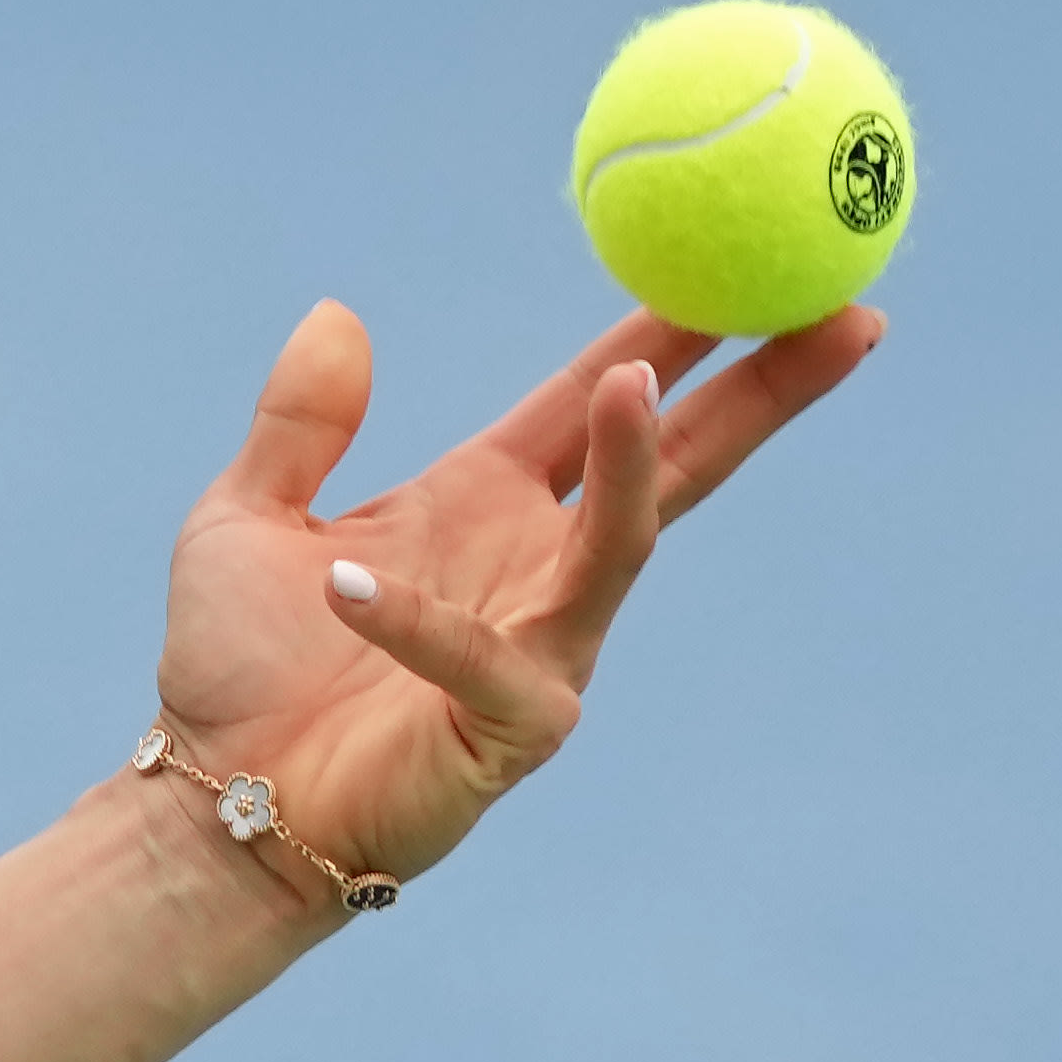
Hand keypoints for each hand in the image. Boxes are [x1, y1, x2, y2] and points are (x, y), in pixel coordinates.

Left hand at [155, 295, 880, 894]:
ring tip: (638, 380)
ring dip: (634, 464)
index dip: (674, 333)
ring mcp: (538, 650)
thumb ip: (298, 423)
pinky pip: (480, 660)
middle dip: (763, 392)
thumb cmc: (235, 674)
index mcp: (487, 503)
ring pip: (618, 545)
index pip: (600, 402)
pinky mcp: (507, 731)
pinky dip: (416, 621)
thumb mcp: (246, 519)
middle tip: (848, 312)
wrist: (213, 807)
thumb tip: (336, 313)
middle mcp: (534, 569)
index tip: (745, 254)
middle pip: (677, 463)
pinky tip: (347, 583)